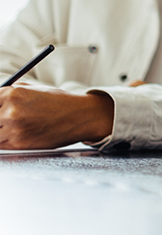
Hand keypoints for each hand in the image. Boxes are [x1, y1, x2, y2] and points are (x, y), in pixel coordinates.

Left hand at [0, 84, 114, 148]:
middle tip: (4, 121)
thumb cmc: (58, 102)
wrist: (79, 116)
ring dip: (0, 131)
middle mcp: (11, 111)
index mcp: (12, 94)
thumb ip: (10, 93)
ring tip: (12, 127)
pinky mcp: (19, 144)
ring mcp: (14, 129)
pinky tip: (14, 135)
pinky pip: (0, 146)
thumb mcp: (32, 89)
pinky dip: (4, 142)